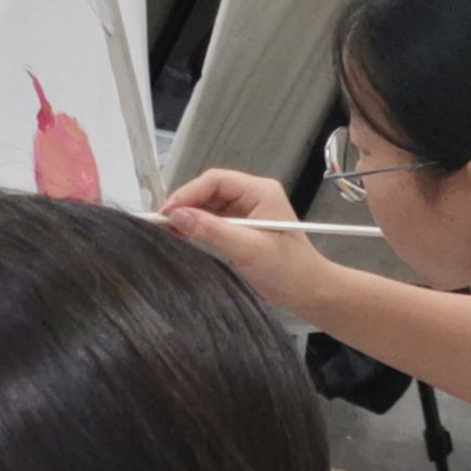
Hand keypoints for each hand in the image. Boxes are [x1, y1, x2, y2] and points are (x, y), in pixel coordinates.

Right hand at [162, 169, 335, 314]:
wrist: (307, 290)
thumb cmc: (289, 269)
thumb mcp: (247, 248)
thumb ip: (212, 230)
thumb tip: (178, 216)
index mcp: (261, 192)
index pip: (216, 180)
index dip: (188, 193)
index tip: (167, 212)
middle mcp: (253, 196)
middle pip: (209, 189)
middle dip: (185, 203)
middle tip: (163, 222)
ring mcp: (247, 211)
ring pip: (209, 204)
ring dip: (189, 215)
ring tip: (170, 230)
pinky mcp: (241, 227)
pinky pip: (213, 219)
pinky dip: (197, 226)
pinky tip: (184, 235)